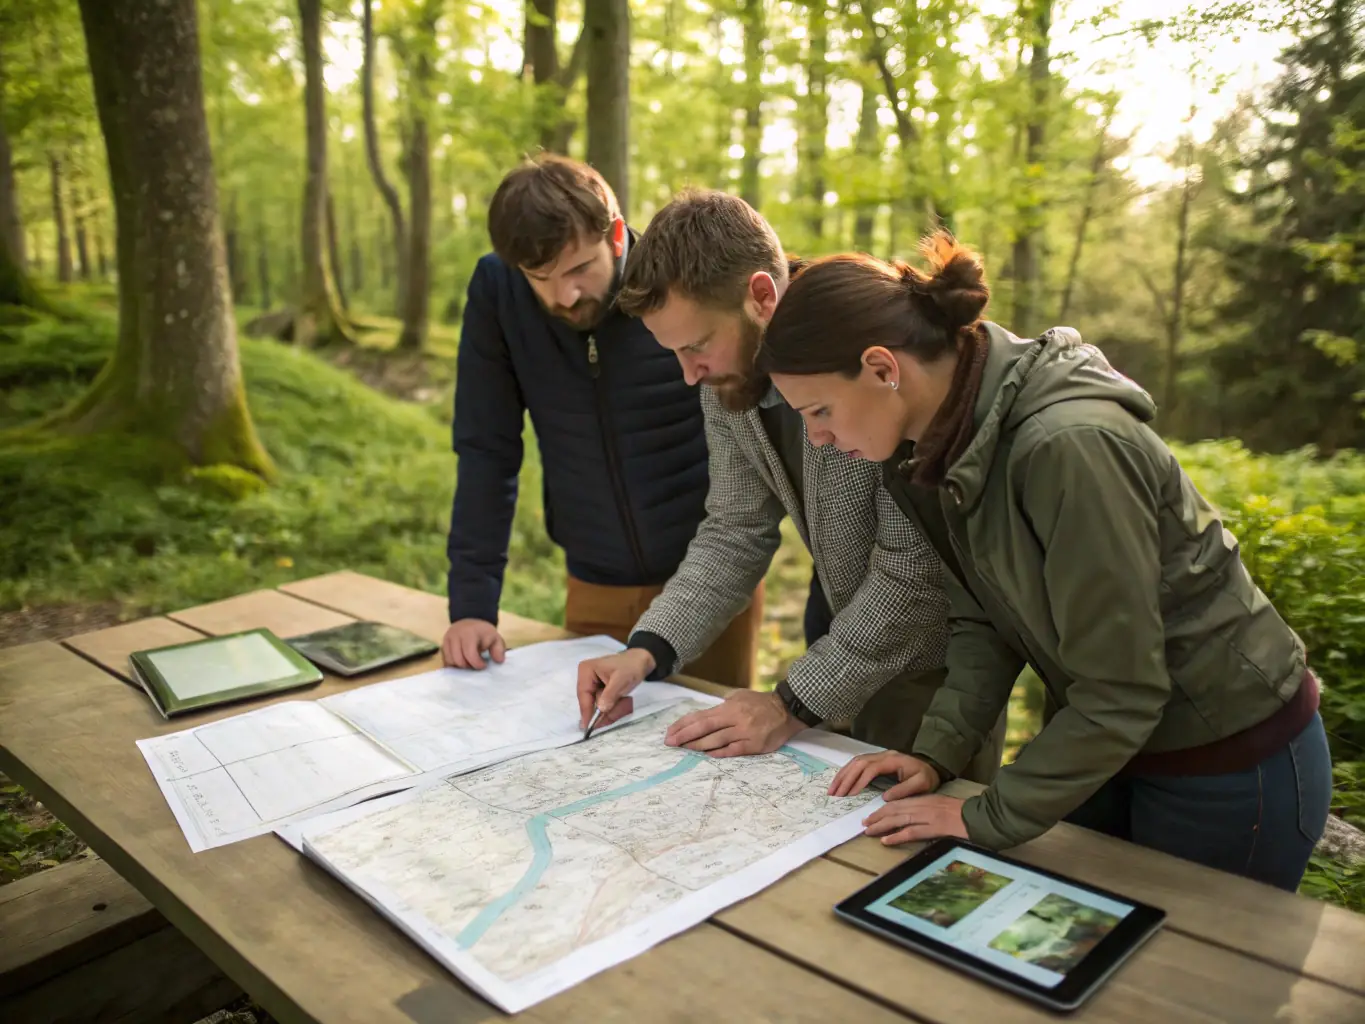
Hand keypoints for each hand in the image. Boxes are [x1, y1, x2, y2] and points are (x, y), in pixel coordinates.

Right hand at [442, 619, 505, 668]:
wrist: (470, 620)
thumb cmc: (483, 633)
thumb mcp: (495, 638)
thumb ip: (499, 649)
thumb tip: (498, 661)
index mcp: (469, 633)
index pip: (470, 653)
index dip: (477, 663)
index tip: (483, 665)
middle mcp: (455, 635)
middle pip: (458, 660)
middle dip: (468, 666)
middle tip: (475, 665)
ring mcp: (447, 639)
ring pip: (450, 661)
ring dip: (460, 666)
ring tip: (469, 663)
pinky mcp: (443, 645)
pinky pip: (445, 660)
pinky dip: (453, 665)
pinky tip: (462, 662)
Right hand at [577, 649, 655, 728]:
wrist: (641, 661)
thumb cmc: (631, 667)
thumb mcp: (621, 681)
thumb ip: (610, 695)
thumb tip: (600, 709)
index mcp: (586, 670)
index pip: (583, 694)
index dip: (586, 711)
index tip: (588, 727)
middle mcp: (586, 677)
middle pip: (589, 701)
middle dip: (603, 710)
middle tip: (616, 713)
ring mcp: (592, 683)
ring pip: (597, 704)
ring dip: (611, 708)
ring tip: (624, 701)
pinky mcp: (599, 689)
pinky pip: (603, 703)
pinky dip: (612, 706)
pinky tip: (622, 701)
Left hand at [664, 690, 802, 756]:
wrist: (786, 710)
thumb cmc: (760, 703)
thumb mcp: (739, 696)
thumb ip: (722, 706)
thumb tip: (704, 716)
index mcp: (729, 707)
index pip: (700, 716)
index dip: (683, 725)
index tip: (670, 732)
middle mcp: (734, 719)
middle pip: (704, 728)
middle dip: (684, 736)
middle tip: (670, 743)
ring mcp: (744, 732)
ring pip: (716, 740)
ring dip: (697, 746)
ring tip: (684, 750)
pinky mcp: (754, 744)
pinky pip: (733, 750)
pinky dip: (718, 753)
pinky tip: (707, 755)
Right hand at [828, 751, 939, 798]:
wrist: (931, 766)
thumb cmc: (926, 777)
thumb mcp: (922, 784)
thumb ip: (905, 790)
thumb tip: (885, 797)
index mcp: (892, 760)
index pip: (871, 768)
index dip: (859, 781)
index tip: (850, 795)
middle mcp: (883, 755)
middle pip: (859, 763)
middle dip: (845, 779)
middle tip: (835, 794)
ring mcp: (878, 755)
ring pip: (855, 761)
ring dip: (843, 775)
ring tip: (832, 790)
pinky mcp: (876, 759)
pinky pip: (857, 763)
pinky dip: (847, 772)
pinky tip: (840, 782)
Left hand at [861, 794, 967, 845]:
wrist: (977, 816)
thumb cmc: (960, 811)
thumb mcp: (939, 804)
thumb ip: (924, 808)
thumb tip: (907, 816)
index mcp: (924, 799)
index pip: (898, 803)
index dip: (882, 810)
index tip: (871, 816)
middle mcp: (922, 806)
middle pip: (894, 810)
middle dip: (877, 817)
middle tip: (864, 824)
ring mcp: (927, 817)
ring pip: (899, 819)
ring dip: (881, 826)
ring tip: (868, 831)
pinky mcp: (933, 829)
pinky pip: (911, 833)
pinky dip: (897, 836)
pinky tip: (885, 840)